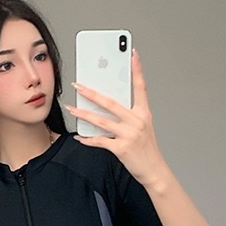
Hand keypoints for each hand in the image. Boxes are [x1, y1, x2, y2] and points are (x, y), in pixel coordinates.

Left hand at [65, 49, 163, 184]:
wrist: (154, 170)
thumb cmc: (147, 149)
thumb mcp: (142, 127)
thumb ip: (128, 115)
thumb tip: (106, 106)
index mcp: (144, 113)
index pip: (140, 87)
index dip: (137, 69)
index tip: (132, 54)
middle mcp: (137, 121)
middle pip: (111, 102)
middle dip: (91, 93)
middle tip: (78, 84)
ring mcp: (129, 134)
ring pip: (101, 121)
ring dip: (83, 114)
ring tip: (71, 107)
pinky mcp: (121, 148)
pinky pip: (99, 141)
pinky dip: (87, 139)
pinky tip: (79, 137)